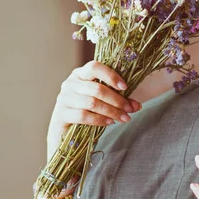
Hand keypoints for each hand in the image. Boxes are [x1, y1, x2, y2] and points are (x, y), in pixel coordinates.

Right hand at [46, 61, 140, 198]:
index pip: (94, 67)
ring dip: (112, 111)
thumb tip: (137, 106)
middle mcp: (70, 83)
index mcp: (80, 74)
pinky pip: (83, 115)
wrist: (64, 131)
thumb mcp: (102, 102)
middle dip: (117, 100)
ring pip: (92, 103)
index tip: (125, 87)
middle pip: (96, 88)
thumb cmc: (86, 110)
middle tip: (130, 109)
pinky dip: (99, 119)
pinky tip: (110, 122)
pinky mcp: (61, 114)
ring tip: (124, 118)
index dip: (111, 76)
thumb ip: (118, 100)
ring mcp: (64, 98)